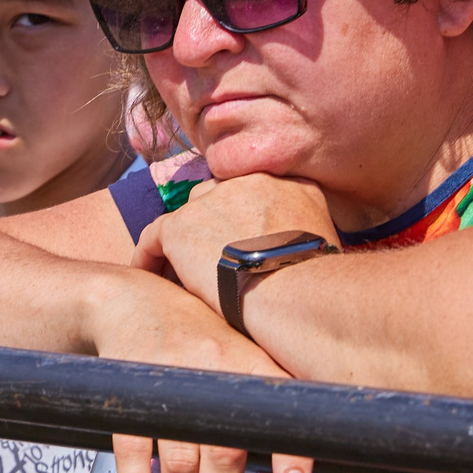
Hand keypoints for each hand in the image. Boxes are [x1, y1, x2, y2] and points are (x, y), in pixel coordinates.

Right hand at [83, 270, 316, 472]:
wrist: (129, 303)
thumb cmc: (198, 342)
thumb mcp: (241, 357)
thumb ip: (271, 409)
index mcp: (249, 365)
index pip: (278, 411)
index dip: (291, 451)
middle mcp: (210, 370)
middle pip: (221, 452)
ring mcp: (168, 382)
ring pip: (178, 462)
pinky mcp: (130, 392)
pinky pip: (132, 451)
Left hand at [138, 173, 335, 317]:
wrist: (294, 291)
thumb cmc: (316, 279)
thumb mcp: (324, 234)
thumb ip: (302, 226)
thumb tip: (295, 245)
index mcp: (281, 181)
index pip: (249, 192)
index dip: (240, 218)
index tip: (238, 243)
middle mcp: (242, 181)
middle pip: (215, 198)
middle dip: (210, 226)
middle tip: (209, 259)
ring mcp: (208, 201)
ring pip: (186, 218)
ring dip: (183, 243)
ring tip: (178, 271)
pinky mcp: (179, 226)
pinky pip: (153, 238)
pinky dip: (149, 256)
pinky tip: (147, 274)